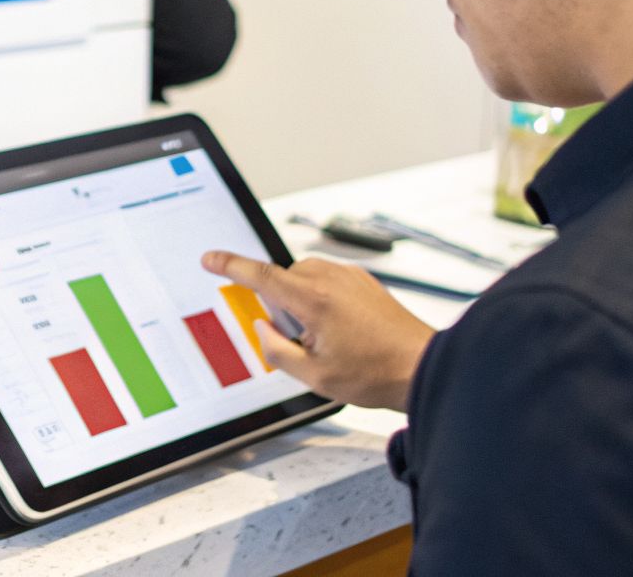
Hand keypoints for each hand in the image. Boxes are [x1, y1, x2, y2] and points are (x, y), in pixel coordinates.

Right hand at [201, 251, 435, 410]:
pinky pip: (328, 280)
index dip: (231, 266)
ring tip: (326, 339)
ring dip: (301, 300)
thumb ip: (276, 349)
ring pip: (306, 278)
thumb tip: (262, 329)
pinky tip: (342, 331)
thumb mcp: (313, 375)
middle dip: (279, 303)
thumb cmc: (375, 373)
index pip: (261, 275)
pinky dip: (321, 299)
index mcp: (314, 300)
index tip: (211, 258)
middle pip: (284, 278)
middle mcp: (332, 279)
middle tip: (299, 340)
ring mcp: (351, 277)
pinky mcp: (364, 281)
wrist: (421, 367)